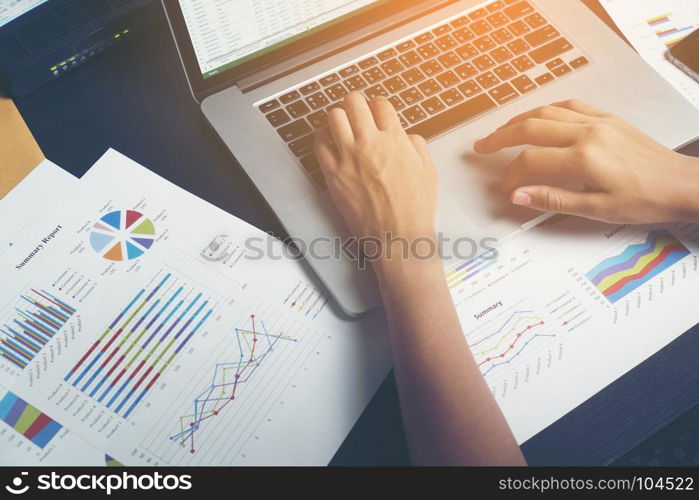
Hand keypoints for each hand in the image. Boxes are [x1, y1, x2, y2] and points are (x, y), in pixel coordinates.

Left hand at [314, 93, 438, 267]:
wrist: (398, 236)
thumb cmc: (414, 210)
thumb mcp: (428, 172)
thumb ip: (417, 147)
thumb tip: (407, 137)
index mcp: (395, 140)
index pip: (381, 105)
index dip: (378, 105)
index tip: (375, 109)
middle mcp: (370, 143)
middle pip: (354, 103)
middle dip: (355, 103)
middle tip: (355, 108)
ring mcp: (349, 158)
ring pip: (334, 117)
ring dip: (337, 116)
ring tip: (340, 123)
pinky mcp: (334, 174)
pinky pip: (319, 145)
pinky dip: (321, 138)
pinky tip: (326, 140)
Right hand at [474, 99, 698, 222]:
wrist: (681, 184)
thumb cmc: (644, 200)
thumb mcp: (596, 209)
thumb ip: (553, 199)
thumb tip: (519, 196)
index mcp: (584, 158)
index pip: (532, 160)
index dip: (512, 174)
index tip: (505, 187)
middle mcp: (588, 133)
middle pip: (532, 127)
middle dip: (501, 137)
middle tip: (482, 145)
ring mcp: (598, 121)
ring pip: (548, 111)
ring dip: (520, 119)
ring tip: (501, 131)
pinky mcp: (608, 118)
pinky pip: (570, 105)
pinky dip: (547, 109)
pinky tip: (538, 116)